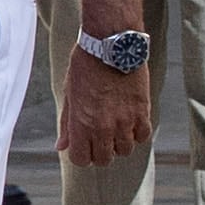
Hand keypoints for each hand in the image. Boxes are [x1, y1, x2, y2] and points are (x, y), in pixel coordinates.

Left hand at [59, 49, 152, 168]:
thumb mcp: (69, 93)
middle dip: (99, 152)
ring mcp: (125, 120)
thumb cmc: (86, 65)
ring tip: (115, 127)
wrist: (111, 44)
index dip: (81, 155)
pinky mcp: (142, 111)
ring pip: (125, 150)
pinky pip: (143, 136)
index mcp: (81, 122)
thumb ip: (67, 123)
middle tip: (99, 137)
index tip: (83, 145)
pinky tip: (130, 121)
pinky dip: (137, 133)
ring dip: (119, 143)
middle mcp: (104, 126)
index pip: (81, 159)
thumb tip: (61, 145)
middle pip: (104, 159)